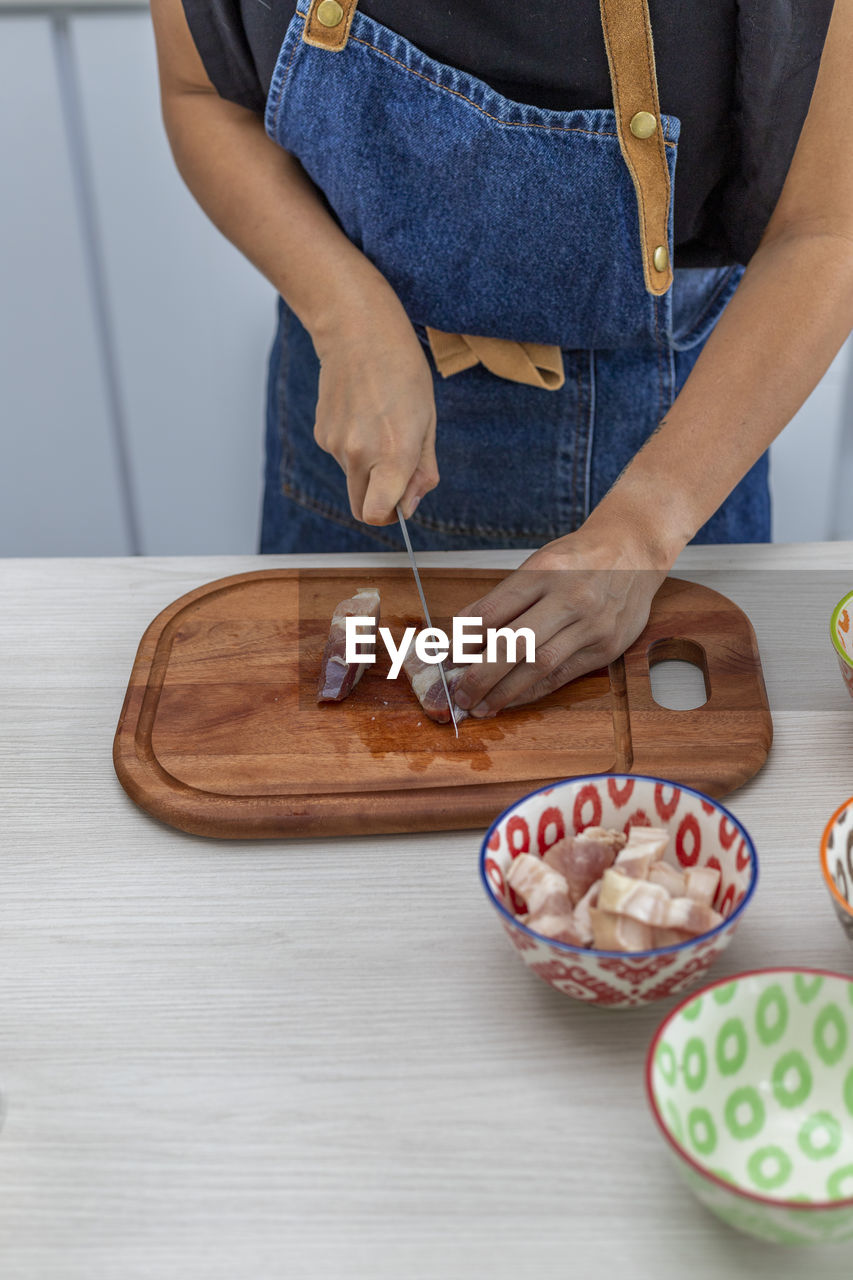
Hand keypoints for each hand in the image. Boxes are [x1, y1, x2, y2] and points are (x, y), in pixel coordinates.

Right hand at [312, 281, 437, 524]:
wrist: (358, 333)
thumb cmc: (402, 373)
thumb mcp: (428, 421)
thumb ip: (423, 470)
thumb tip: (410, 505)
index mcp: (393, 454)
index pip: (378, 515)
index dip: (391, 514)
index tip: (401, 501)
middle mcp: (359, 455)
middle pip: (362, 507)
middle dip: (379, 499)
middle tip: (394, 467)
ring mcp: (335, 446)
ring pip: (353, 479)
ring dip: (368, 466)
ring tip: (379, 424)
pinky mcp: (321, 435)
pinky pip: (340, 458)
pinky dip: (352, 447)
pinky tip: (362, 414)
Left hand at [453, 522, 668, 716]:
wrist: (634, 549)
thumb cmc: (580, 557)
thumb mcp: (539, 562)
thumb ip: (505, 598)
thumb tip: (465, 634)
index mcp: (545, 570)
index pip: (495, 610)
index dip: (466, 639)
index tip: (448, 658)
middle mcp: (570, 597)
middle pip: (515, 643)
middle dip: (480, 674)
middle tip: (458, 692)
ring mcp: (591, 625)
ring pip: (539, 665)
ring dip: (504, 691)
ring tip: (479, 705)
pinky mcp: (606, 647)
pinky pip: (562, 676)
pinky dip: (532, 691)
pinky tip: (511, 700)